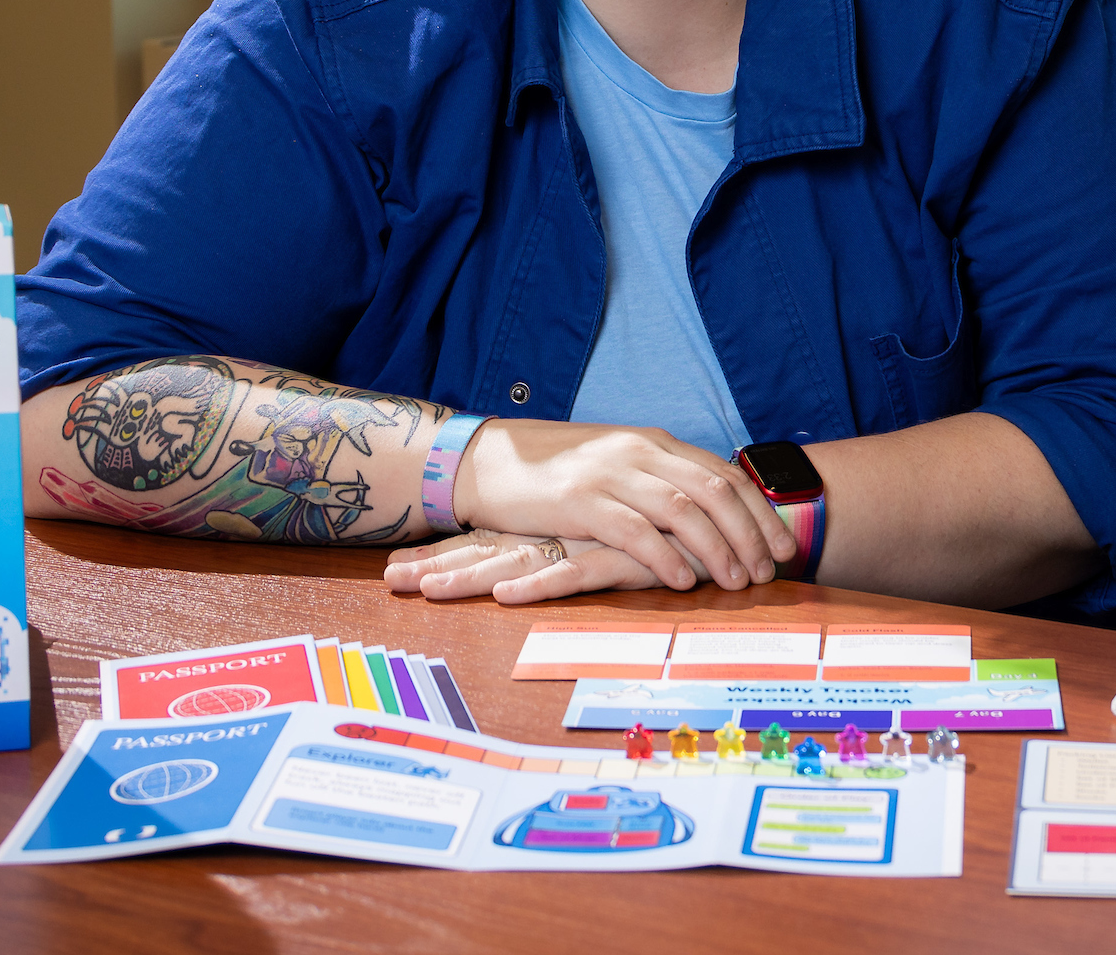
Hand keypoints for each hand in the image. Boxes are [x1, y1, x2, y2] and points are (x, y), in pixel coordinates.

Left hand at [384, 530, 697, 604]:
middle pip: (490, 549)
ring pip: (517, 559)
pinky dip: (537, 587)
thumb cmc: (670, 538)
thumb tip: (538, 572)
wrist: (728, 518)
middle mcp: (565, 531)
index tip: (393, 569)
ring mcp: (589, 539)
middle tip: (387, 579)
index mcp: (558, 529)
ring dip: (469, 576)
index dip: (445, 554)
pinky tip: (506, 596)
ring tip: (423, 590)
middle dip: (438, 565)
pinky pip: (571, 573)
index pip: (491, 541)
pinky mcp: (619, 555)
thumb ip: (583, 554)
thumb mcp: (616, 548)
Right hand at [453, 419, 793, 591]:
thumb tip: (709, 515)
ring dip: (717, 548)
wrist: (491, 462)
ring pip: (682, 508)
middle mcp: (638, 451)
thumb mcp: (618, 466)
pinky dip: (665, 556)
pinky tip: (682, 581)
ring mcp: (609, 473)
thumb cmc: (558, 472)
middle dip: (749, 532)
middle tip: (770, 571)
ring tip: (737, 582)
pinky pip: (634, 530)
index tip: (782, 546)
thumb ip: (659, 481)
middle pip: (713, 490)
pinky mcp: (579, 500)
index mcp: (653, 442)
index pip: (722, 473)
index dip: (758, 511)